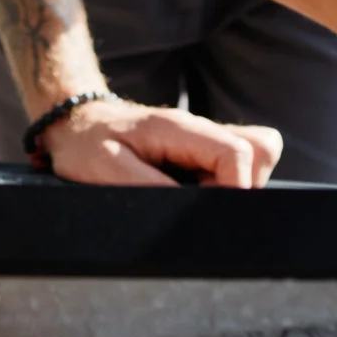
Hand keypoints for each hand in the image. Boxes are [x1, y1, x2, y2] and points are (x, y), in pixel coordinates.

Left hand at [36, 95, 283, 187]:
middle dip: (241, 187)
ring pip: (255, 153)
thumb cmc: (86, 145)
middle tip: (201, 204)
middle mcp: (199, 127)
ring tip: (196, 198)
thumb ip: (149, 188)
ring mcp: (204, 136)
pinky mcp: (203, 148)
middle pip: (259, 150)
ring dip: (236, 184)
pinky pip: (237, 160)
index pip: (239, 152)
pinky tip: (195, 193)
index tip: (212, 213)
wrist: (77, 123)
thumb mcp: (105, 169)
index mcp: (179, 127)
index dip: (236, 188)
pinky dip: (228, 181)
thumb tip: (190, 210)